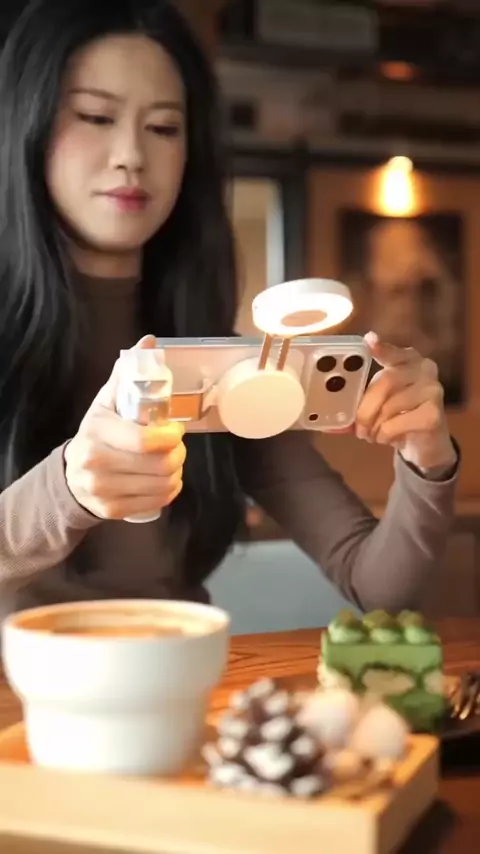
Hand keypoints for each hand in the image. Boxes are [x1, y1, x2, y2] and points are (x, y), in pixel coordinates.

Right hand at [64, 335, 185, 519]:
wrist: (72, 477)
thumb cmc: (98, 433)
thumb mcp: (107, 402)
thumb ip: (128, 373)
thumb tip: (150, 341)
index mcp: (96, 432)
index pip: (145, 440)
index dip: (171, 436)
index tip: (175, 430)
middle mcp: (96, 463)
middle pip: (159, 465)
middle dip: (178, 454)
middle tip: (176, 447)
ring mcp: (103, 491)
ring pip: (162, 485)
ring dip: (176, 473)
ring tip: (171, 463)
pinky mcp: (112, 511)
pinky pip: (156, 503)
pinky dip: (169, 491)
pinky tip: (164, 481)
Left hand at [355, 332, 456, 472]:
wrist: (425, 444)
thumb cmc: (397, 417)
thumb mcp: (376, 406)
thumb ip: (357, 404)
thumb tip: (329, 422)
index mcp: (407, 360)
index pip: (393, 352)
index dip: (382, 348)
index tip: (369, 341)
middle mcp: (423, 369)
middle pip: (385, 381)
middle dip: (365, 409)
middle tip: (358, 428)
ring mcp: (432, 390)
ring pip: (389, 406)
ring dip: (373, 426)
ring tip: (372, 435)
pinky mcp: (434, 414)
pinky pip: (396, 425)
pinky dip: (384, 435)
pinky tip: (388, 438)